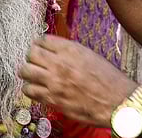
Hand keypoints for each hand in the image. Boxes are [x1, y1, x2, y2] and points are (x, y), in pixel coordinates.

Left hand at [21, 35, 138, 126]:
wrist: (116, 101)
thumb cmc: (108, 79)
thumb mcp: (90, 55)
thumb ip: (70, 52)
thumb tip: (54, 51)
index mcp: (70, 49)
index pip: (42, 40)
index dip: (39, 44)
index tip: (39, 47)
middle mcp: (59, 63)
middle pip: (31, 54)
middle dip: (31, 56)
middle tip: (34, 61)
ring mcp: (54, 82)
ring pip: (25, 71)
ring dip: (27, 72)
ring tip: (33, 74)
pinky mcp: (52, 99)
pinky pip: (29, 90)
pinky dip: (30, 89)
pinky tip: (36, 88)